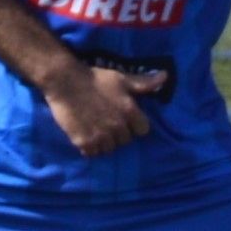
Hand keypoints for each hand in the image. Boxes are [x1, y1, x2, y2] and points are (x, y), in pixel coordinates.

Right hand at [36, 58, 156, 155]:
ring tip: (95, 130)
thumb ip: (144, 83)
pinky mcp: (84, 142)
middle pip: (125, 141)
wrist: (64, 81)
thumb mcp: (122, 78)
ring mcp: (100, 136)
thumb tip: (166, 77)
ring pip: (109, 149)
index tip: (125, 120)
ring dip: (104, 142)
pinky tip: (85, 135)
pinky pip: (92, 153)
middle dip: (118, 134)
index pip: (143, 130)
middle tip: (106, 122)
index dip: (134, 125)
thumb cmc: (95, 78)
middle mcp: (117, 126)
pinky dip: (90, 148)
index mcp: (129, 112)